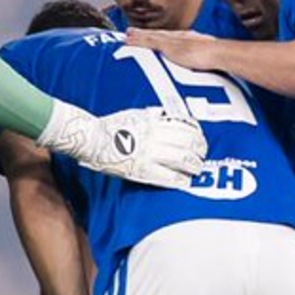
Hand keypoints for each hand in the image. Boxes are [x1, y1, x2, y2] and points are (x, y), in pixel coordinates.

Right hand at [38, 101, 207, 189]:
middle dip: (200, 150)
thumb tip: (166, 114)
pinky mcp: (142, 171)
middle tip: (202, 155)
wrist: (92, 139)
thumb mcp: (134, 113)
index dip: (198, 133)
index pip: (185, 125)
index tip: (200, 138)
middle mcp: (154, 136)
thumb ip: (152, 114)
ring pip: (182, 159)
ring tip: (196, 168)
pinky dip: (181, 180)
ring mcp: (149, 154)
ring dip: (194, 165)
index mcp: (153, 121)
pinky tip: (185, 182)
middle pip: (188, 142)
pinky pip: (168, 177)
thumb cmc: (110, 127)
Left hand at [126, 28, 217, 71]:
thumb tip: (204, 71)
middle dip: (145, 33)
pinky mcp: (167, 46)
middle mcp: (178, 37)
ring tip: (126, 35)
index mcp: (188, 40)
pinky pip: (147, 42)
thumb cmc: (216, 58)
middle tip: (132, 32)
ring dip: (138, 36)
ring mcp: (172, 41)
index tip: (151, 36)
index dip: (159, 36)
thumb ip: (202, 64)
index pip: (170, 37)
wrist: (217, 54)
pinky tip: (128, 41)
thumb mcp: (207, 60)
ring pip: (150, 37)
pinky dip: (137, 41)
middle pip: (158, 34)